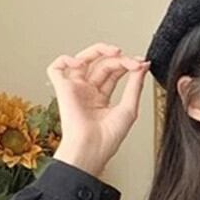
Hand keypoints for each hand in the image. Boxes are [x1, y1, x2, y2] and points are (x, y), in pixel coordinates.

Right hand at [46, 42, 151, 175]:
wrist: (93, 149)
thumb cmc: (108, 139)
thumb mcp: (129, 109)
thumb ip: (135, 86)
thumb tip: (142, 66)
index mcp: (101, 99)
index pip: (114, 72)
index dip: (127, 64)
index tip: (140, 63)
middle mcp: (88, 92)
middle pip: (102, 64)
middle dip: (119, 59)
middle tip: (132, 61)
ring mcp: (75, 89)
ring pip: (83, 59)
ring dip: (99, 50)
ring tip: (115, 52)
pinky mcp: (62, 89)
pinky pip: (56, 67)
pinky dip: (67, 59)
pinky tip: (82, 62)